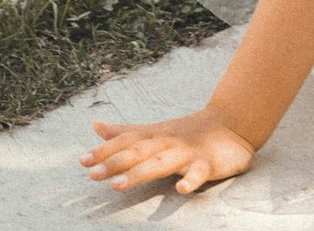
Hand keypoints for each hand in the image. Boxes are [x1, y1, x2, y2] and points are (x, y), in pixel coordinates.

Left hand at [80, 110, 255, 194]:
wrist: (231, 124)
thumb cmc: (187, 132)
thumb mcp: (154, 131)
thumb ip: (125, 132)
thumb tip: (96, 125)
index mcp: (154, 136)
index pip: (125, 142)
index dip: (104, 150)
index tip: (82, 161)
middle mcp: (166, 142)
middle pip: (137, 152)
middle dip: (114, 162)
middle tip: (92, 174)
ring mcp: (187, 152)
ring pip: (160, 163)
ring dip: (139, 173)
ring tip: (117, 186)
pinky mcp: (208, 163)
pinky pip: (199, 172)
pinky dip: (191, 179)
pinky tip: (181, 189)